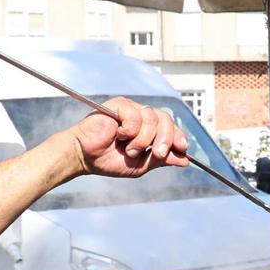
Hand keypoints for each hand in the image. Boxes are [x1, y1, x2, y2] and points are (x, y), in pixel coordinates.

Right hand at [72, 98, 187, 177]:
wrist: (84, 158)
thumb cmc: (107, 160)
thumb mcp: (141, 164)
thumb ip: (161, 160)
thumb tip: (185, 160)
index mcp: (147, 129)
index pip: (170, 126)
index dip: (178, 136)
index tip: (182, 148)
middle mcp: (141, 116)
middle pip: (166, 119)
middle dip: (166, 139)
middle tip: (158, 154)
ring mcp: (131, 109)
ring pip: (152, 118)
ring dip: (143, 140)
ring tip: (129, 149)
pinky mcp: (120, 105)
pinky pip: (136, 116)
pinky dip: (130, 131)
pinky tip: (118, 135)